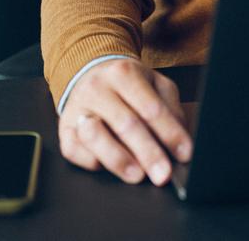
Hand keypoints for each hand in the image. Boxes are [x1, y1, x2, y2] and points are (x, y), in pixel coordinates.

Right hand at [58, 58, 191, 185]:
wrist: (90, 74)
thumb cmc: (127, 85)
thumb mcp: (154, 84)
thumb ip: (170, 108)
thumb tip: (180, 139)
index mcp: (124, 73)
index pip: (151, 108)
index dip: (170, 134)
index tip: (184, 154)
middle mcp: (97, 88)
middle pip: (126, 124)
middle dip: (148, 153)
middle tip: (163, 174)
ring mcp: (77, 108)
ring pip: (95, 136)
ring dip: (118, 160)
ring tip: (137, 175)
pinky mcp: (64, 129)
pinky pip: (75, 151)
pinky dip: (93, 162)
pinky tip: (108, 166)